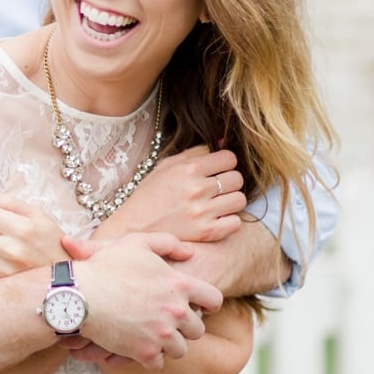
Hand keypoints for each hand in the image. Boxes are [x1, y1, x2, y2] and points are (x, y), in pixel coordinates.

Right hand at [61, 231, 223, 370]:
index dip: (208, 304)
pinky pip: (158, 364)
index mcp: (179, 284)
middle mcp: (176, 311)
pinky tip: (138, 348)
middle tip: (168, 323)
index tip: (199, 307)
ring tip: (153, 337)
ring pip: (180, 350)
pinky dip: (149, 358)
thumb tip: (190, 253)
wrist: (79, 294)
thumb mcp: (137, 242)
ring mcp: (162, 334)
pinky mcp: (145, 352)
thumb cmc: (106, 266)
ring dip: (168, 345)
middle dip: (185, 328)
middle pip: (197, 330)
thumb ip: (168, 243)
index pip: (213, 300)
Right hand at [100, 145, 247, 243]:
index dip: (226, 162)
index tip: (218, 169)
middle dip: (230, 181)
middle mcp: (196, 189)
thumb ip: (195, 152)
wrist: (133, 228)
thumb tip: (222, 140)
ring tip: (218, 203)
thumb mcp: (166, 167)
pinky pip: (236, 222)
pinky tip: (217, 219)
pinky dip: (229, 221)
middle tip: (218, 187)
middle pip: (237, 178)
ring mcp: (202, 212)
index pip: (229, 158)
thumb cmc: (149, 196)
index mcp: (187, 170)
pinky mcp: (206, 233)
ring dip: (231, 200)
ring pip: (240, 199)